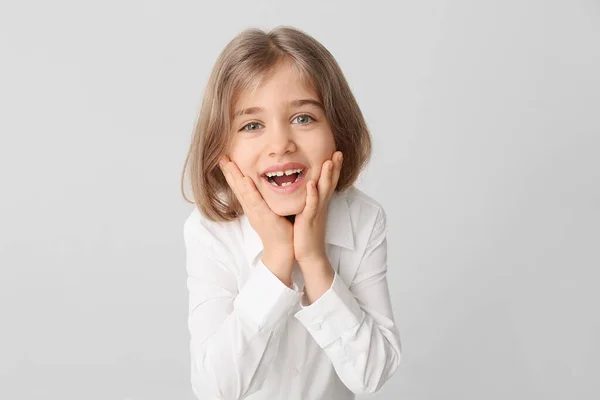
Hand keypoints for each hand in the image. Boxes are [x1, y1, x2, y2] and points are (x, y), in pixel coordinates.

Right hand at [219, 156, 294, 283]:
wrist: (282, 249)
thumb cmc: (278, 230)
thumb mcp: (269, 211)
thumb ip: (265, 200)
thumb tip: (264, 188)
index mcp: (251, 207)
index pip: (239, 187)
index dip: (232, 173)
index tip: (226, 159)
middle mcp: (251, 208)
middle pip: (237, 187)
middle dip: (229, 171)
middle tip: (221, 156)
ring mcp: (256, 212)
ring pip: (243, 191)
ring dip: (236, 176)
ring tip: (229, 163)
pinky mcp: (264, 216)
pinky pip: (256, 201)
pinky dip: (250, 190)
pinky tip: (246, 180)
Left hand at [293, 151, 342, 265]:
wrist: (309, 254)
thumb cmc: (307, 233)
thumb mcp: (310, 212)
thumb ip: (311, 200)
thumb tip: (308, 186)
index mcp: (320, 202)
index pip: (329, 182)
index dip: (334, 168)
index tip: (337, 153)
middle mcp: (321, 205)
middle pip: (331, 183)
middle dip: (335, 167)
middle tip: (339, 152)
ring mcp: (316, 212)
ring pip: (323, 191)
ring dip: (327, 176)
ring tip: (329, 162)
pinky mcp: (308, 220)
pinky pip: (311, 205)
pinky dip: (312, 194)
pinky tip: (311, 184)